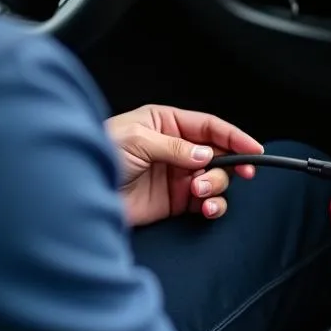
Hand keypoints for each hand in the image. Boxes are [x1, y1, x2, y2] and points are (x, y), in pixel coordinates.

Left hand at [106, 105, 262, 226]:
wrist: (75, 196)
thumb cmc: (98, 156)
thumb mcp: (136, 141)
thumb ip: (174, 147)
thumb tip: (205, 155)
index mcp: (166, 123)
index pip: (209, 126)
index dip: (235, 136)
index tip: (254, 148)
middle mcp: (175, 148)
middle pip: (219, 152)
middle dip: (232, 163)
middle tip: (243, 172)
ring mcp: (176, 175)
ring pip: (215, 178)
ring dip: (216, 185)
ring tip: (200, 191)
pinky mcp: (174, 201)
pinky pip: (205, 201)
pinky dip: (212, 205)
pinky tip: (206, 206)